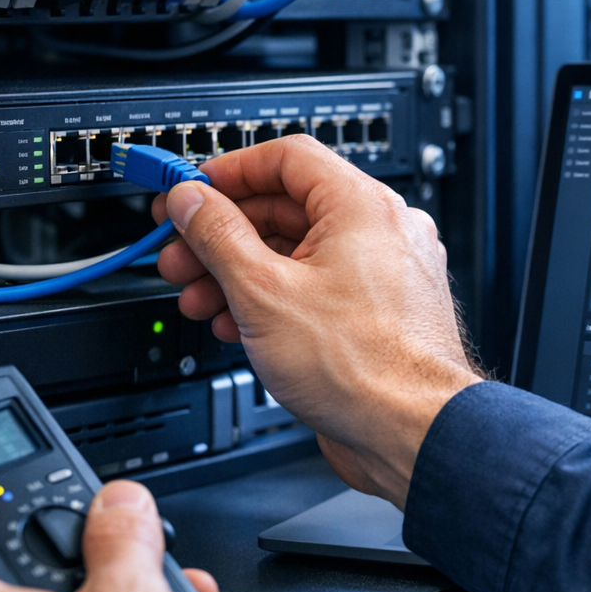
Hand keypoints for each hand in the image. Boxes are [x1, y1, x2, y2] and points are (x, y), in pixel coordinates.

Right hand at [153, 135, 480, 508]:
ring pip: (296, 254)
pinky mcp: (376, 314)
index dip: (228, 172)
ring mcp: (382, 275)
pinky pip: (315, 288)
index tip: (190, 191)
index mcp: (362, 206)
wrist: (411, 433)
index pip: (286, 158)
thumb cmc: (364, 367)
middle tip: (179, 253)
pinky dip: (272, 299)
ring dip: (238, 272)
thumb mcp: (263, 292)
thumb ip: (218, 236)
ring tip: (197, 297)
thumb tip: (192, 201)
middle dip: (221, 234)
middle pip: (285, 209)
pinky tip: (236, 324)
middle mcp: (381, 232)